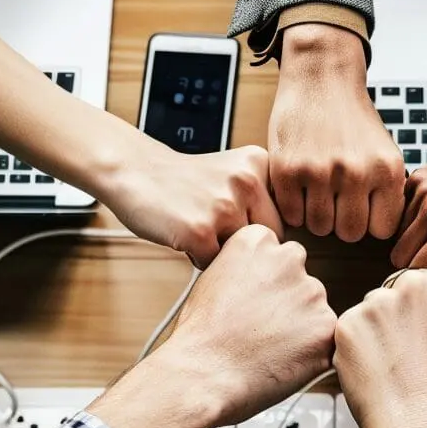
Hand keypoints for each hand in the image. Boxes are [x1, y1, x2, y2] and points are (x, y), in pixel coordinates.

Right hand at [91, 225, 335, 427]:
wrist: (203, 373)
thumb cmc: (201, 334)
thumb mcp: (214, 278)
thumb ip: (247, 268)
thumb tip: (263, 278)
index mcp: (258, 240)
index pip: (279, 254)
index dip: (268, 283)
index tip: (256, 300)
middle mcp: (289, 258)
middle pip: (301, 279)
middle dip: (289, 302)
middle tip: (262, 328)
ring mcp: (312, 292)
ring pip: (316, 309)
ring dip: (302, 327)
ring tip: (268, 348)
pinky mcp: (326, 326)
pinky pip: (327, 339)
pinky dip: (311, 352)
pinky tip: (282, 360)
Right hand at [103, 134, 283, 267]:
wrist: (135, 172)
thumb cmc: (185, 180)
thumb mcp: (234, 171)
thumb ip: (264, 196)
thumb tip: (291, 247)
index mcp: (258, 163)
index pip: (283, 215)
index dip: (260, 227)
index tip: (240, 221)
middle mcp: (246, 181)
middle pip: (269, 238)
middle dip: (247, 244)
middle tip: (219, 231)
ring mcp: (224, 206)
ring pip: (244, 254)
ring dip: (223, 253)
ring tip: (202, 230)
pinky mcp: (199, 230)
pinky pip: (215, 264)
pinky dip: (201, 259)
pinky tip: (187, 237)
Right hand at [270, 24, 404, 241]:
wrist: (321, 77)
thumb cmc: (353, 119)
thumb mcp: (385, 152)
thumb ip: (386, 192)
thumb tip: (382, 233)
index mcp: (387, 170)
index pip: (381, 230)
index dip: (368, 222)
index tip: (360, 208)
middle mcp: (357, 173)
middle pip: (349, 233)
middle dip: (341, 221)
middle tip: (334, 199)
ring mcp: (320, 172)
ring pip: (319, 228)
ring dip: (315, 214)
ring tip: (316, 189)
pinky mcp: (288, 169)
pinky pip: (292, 215)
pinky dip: (293, 206)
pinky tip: (299, 185)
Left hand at [334, 269, 426, 427]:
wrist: (416, 424)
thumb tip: (419, 300)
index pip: (417, 281)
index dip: (414, 311)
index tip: (418, 332)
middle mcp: (410, 285)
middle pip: (388, 292)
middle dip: (389, 318)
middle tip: (401, 353)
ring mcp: (376, 303)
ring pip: (365, 311)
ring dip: (369, 333)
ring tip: (388, 365)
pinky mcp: (347, 323)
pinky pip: (346, 330)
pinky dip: (352, 348)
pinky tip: (371, 369)